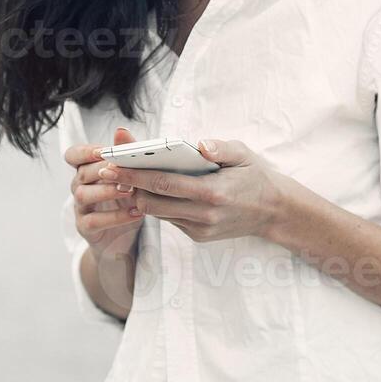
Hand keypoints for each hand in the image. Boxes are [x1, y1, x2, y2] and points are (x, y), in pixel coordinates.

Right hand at [65, 126, 144, 256]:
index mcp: (87, 170)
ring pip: (83, 195)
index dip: (84, 152)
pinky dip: (115, 217)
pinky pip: (94, 221)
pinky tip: (136, 213)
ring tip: (130, 191)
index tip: (102, 151)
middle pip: (81, 173)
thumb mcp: (130, 177)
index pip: (73, 155)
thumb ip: (125, 155)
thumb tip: (121, 130)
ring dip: (107, 191)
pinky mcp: (85, 228)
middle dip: (102, 170)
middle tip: (124, 170)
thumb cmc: (126, 200)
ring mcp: (80, 208)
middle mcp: (79, 186)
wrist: (122, 239)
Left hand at [98, 139, 289, 243]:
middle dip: (127, 186)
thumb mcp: (243, 154)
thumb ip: (220, 148)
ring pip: (158, 213)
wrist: (273, 212)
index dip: (134, 175)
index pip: (163, 183)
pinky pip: (170, 219)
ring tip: (123, 178)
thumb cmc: (254, 176)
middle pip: (152, 202)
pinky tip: (148, 190)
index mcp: (212, 192)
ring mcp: (200, 228)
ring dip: (139, 196)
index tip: (112, 165)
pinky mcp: (198, 236)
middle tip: (107, 171)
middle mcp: (203, 214)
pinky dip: (157, 204)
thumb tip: (198, 145)